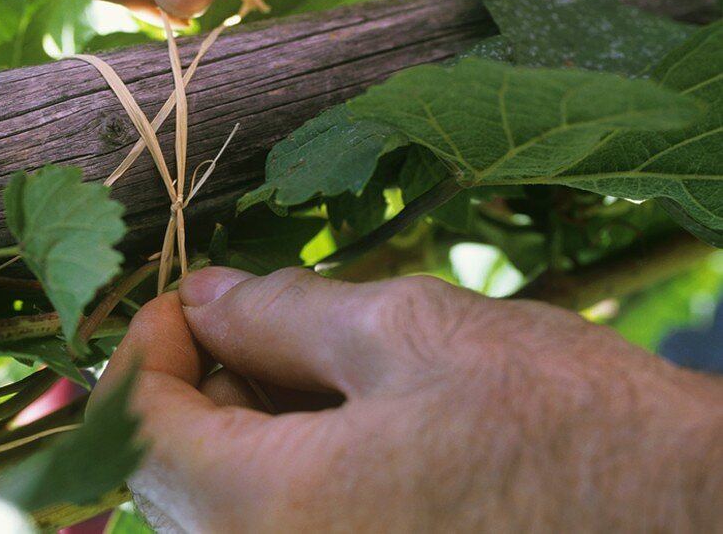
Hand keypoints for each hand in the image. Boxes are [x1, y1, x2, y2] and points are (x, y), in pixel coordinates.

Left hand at [96, 267, 722, 531]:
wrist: (696, 521)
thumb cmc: (563, 425)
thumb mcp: (408, 332)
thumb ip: (278, 313)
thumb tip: (205, 295)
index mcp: (264, 513)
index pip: (139, 426)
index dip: (148, 345)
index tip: (189, 296)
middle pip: (171, 473)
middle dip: (199, 384)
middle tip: (256, 319)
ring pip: (223, 507)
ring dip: (243, 427)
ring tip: (316, 364)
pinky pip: (281, 532)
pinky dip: (286, 472)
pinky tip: (347, 422)